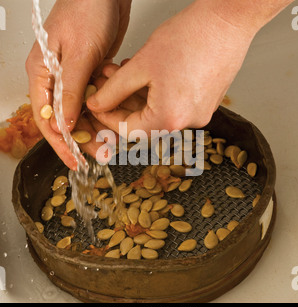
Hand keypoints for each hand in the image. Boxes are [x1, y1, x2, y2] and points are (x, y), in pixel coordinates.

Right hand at [26, 0, 131, 168]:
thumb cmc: (86, 10)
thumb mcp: (78, 54)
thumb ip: (71, 90)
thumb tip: (65, 123)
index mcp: (42, 73)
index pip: (45, 118)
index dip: (60, 142)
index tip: (74, 160)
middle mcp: (56, 79)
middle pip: (65, 120)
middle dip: (82, 139)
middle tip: (99, 155)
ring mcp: (74, 79)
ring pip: (82, 113)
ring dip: (96, 130)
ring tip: (110, 145)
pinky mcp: (90, 77)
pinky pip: (95, 102)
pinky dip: (104, 114)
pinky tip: (114, 125)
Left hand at [86, 0, 260, 136]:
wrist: (228, 21)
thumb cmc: (191, 37)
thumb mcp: (141, 65)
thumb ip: (114, 90)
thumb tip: (98, 104)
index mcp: (170, 119)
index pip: (129, 130)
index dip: (107, 118)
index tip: (97, 105)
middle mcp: (187, 123)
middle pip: (144, 123)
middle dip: (122, 103)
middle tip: (108, 84)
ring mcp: (198, 115)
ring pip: (157, 113)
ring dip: (137, 96)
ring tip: (123, 72)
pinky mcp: (205, 104)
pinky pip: (173, 106)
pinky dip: (155, 94)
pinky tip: (146, 75)